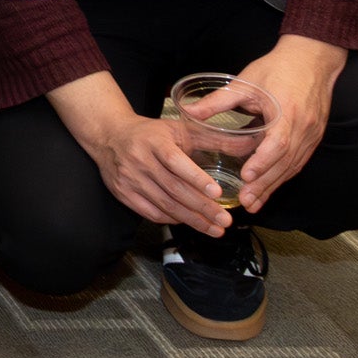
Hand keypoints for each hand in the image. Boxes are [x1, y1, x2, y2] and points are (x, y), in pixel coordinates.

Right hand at [88, 111, 231, 234]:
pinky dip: (172, 219)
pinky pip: (151, 213)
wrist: (108, 136)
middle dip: (202, 207)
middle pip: (174, 189)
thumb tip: (248, 143)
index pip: (176, 162)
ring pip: (165, 205)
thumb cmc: (150, 134)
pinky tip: (189, 222)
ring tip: (215, 229)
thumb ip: (213, 138)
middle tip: (225, 220)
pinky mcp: (123, 193)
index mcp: (154, 141)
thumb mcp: (179, 129)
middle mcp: (140, 160)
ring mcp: (130, 179)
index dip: (196, 178)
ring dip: (192, 219)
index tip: (217, 192)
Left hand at [230, 35, 342, 211]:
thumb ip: (218, 100)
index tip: (246, 176)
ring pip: (292, 166)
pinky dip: (281, 176)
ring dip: (273, 186)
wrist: (312, 60)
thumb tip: (190, 112)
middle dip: (265, 184)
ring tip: (254, 202)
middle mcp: (303, 128)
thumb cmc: (278, 68)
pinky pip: (297, 162)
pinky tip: (267, 188)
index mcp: (288, 112)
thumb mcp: (246, 81)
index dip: (263, 162)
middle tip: (246, 201)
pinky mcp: (312, 138)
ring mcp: (311, 135)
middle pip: (285, 162)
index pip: (278, 143)